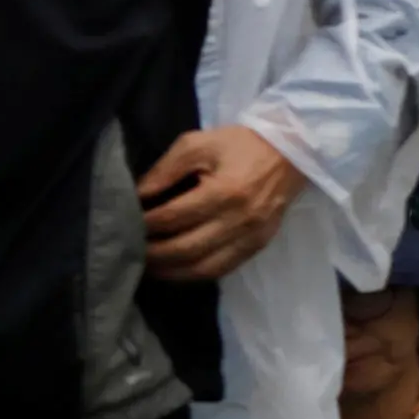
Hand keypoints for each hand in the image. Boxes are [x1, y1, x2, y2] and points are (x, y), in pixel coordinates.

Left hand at [136, 126, 305, 279]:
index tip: (127, 222)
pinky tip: (176, 269)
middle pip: (184, 249)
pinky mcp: (258, 245)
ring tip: (148, 265)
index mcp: (224, 191)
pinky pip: (222, 269)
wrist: (292, 152)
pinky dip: (194, 274)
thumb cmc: (241, 144)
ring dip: (170, 270)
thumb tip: (137, 196)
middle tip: (130, 248)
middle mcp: (239, 220)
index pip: (172, 217)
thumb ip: (164, 170)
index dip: (144, 223)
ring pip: (202, 268)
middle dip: (151, 252)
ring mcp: (251, 237)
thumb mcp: (198, 144)